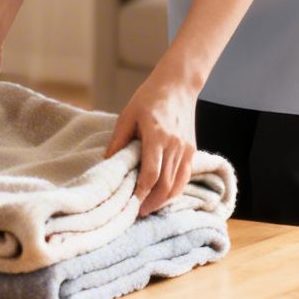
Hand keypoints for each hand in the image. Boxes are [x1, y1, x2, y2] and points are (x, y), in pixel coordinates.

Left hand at [105, 67, 200, 216]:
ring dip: (163, 200)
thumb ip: (119, 140)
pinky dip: (175, 191)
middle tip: (137, 213)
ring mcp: (186, 149)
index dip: (141, 191)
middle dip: (151, 202)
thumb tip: (106, 162)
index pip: (151, 172)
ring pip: (177, 185)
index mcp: (157, 135)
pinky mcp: (192, 151)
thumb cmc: (150, 97)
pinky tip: (163, 197)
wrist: (178, 85)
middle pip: (165, 184)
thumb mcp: (128, 114)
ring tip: (148, 208)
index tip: (130, 203)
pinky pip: (185, 177)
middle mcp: (175, 145)